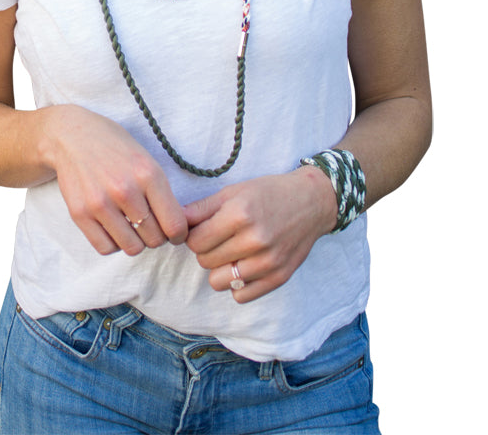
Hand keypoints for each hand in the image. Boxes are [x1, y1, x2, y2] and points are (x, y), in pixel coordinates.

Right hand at [43, 105, 187, 256]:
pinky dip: (113, 243)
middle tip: (151, 225)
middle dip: (157, 236)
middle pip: (155, 239)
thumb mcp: (146, 160)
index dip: (179, 234)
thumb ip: (161, 192)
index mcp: (148, 174)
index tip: (176, 233)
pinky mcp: (80, 214)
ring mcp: (100, 203)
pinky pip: (106, 248)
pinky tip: (114, 228)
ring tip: (131, 226)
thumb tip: (177, 226)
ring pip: (132, 248)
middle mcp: (125, 190)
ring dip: (136, 241)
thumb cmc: (115, 147)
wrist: (73, 136)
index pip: (174, 224)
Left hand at [183, 168, 334, 302]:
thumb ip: (202, 209)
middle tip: (219, 238)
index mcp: (240, 214)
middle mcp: (254, 240)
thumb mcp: (234, 191)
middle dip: (206, 250)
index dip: (194, 235)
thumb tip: (175, 222)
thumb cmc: (268, 193)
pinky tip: (245, 265)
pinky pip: (240, 296)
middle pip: (205, 261)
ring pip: (218, 282)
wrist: (312, 202)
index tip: (202, 230)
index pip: (195, 241)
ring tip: (231, 253)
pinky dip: (238, 284)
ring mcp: (268, 262)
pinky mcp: (279, 278)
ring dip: (219, 269)